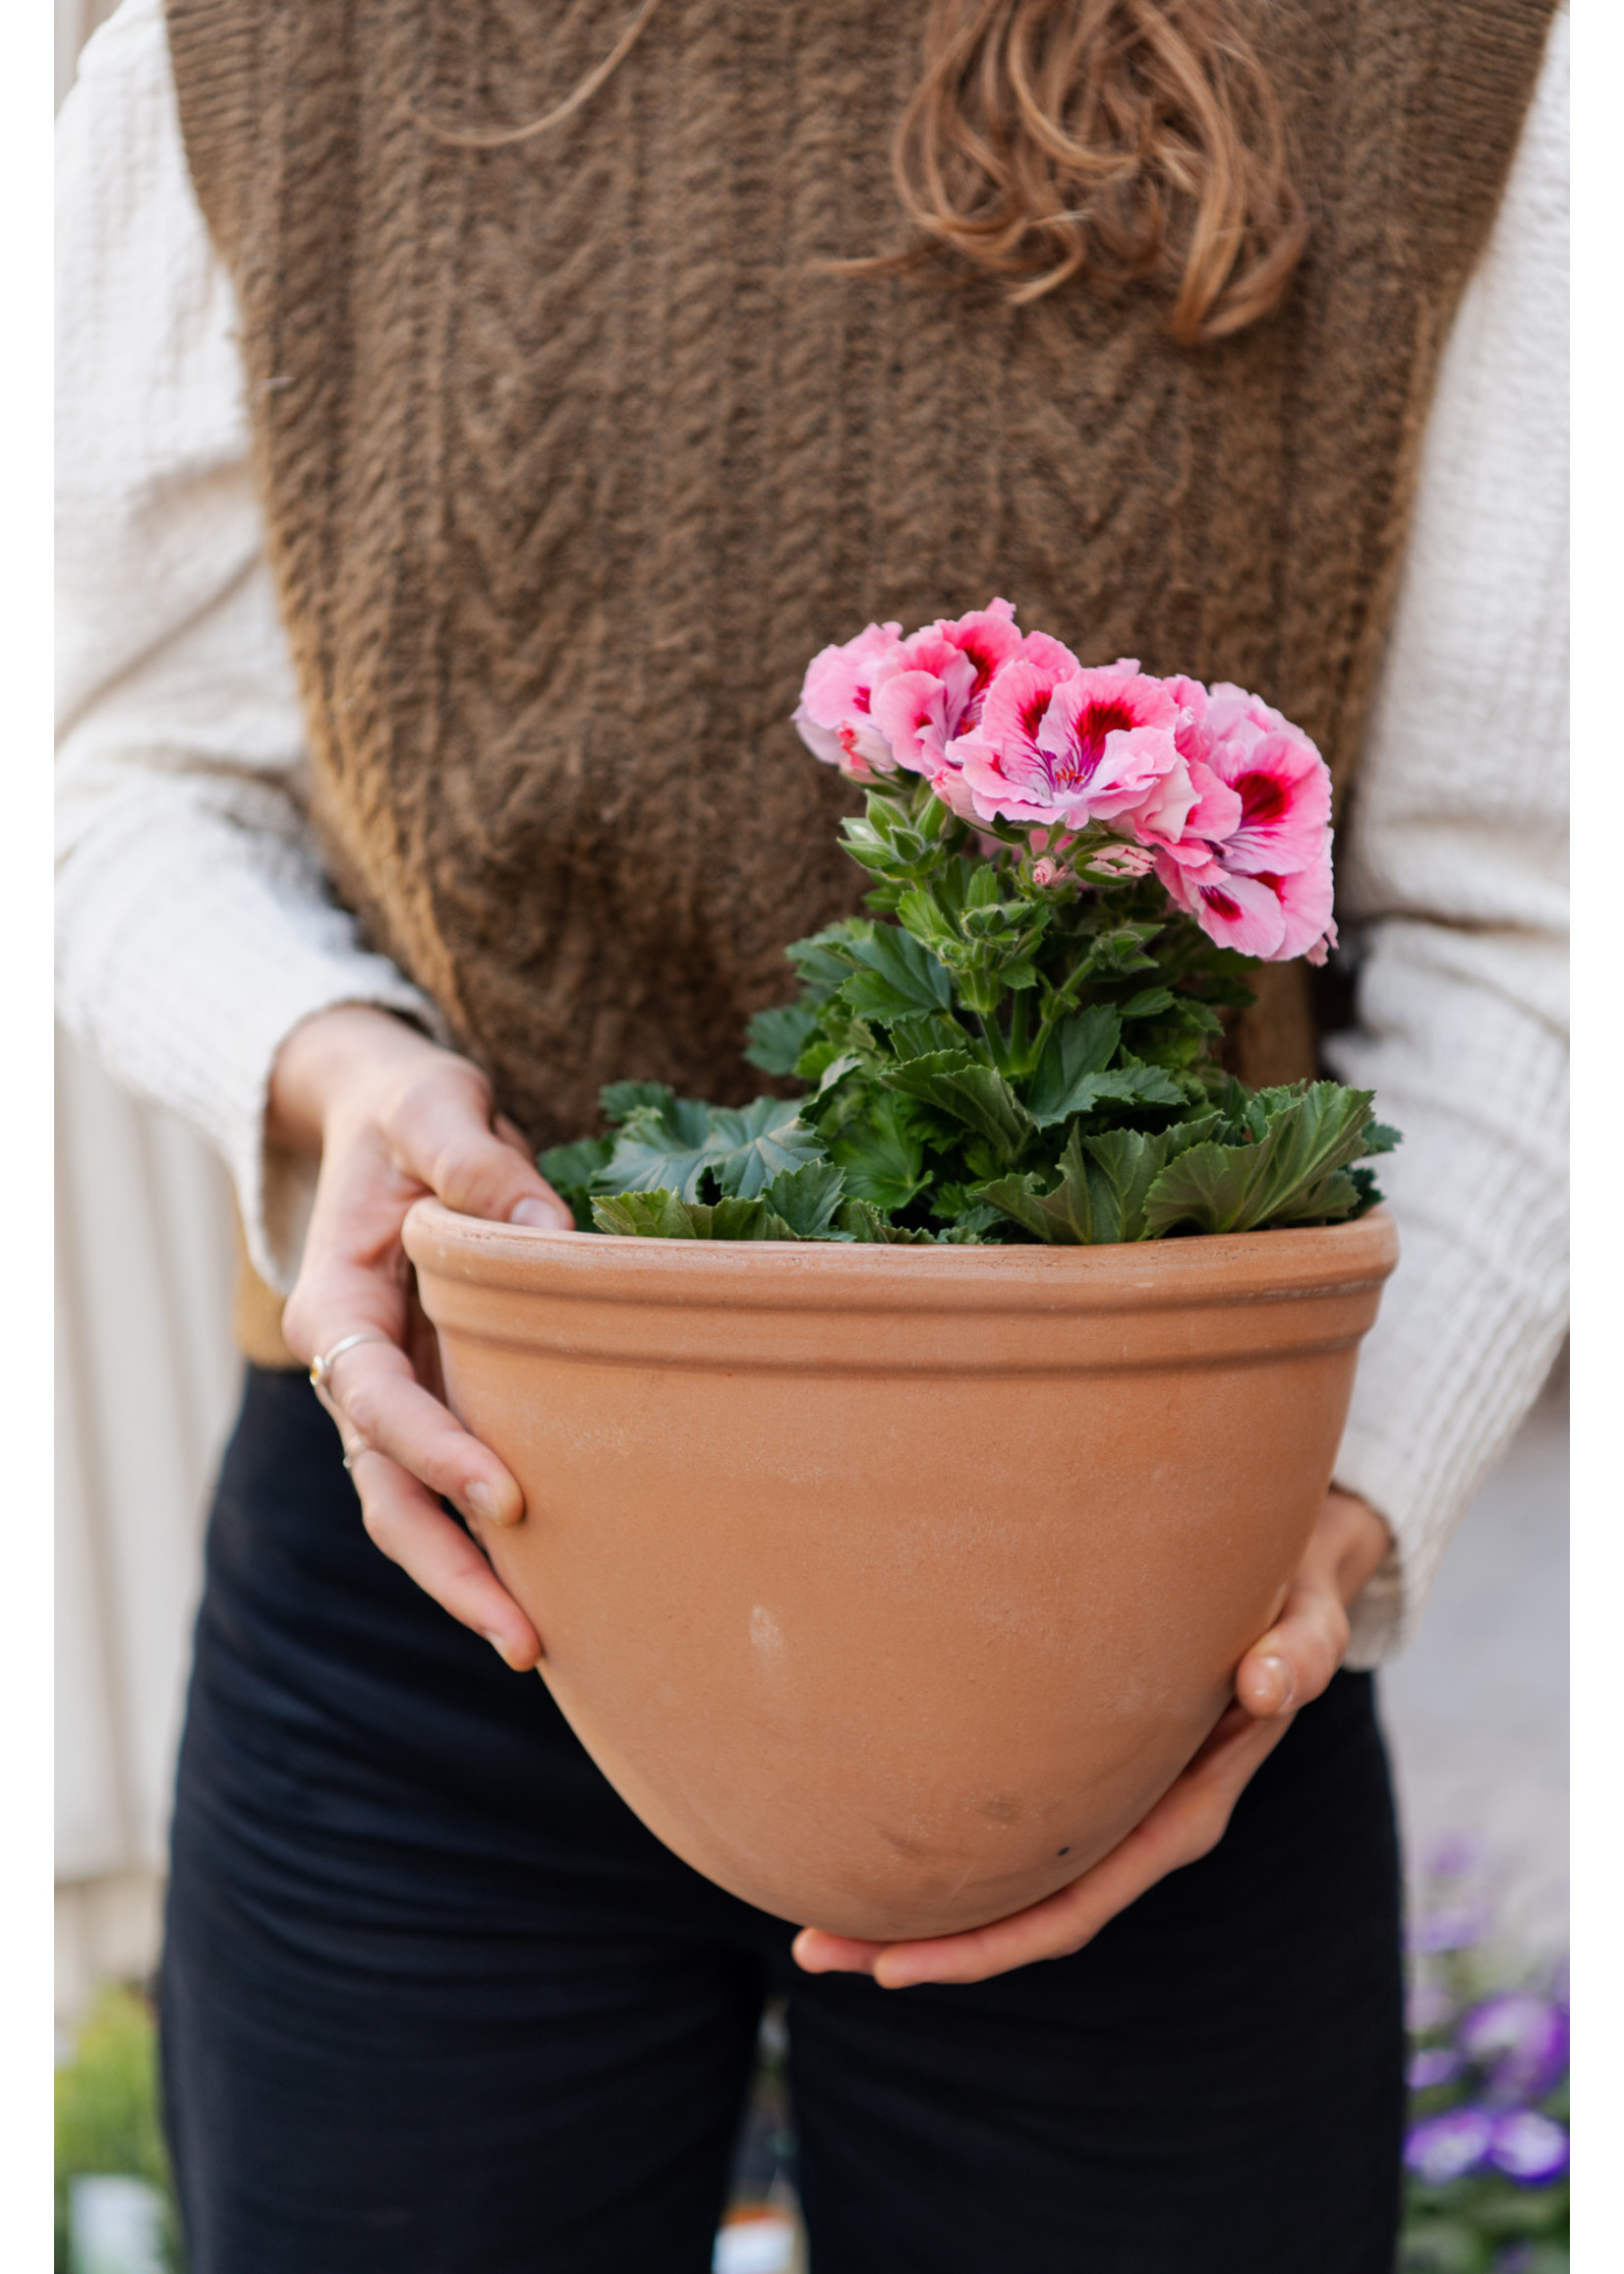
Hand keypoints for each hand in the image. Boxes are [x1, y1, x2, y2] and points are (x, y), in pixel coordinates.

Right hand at [272, 1005, 573, 1668]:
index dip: (436, 1452)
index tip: (508, 1497)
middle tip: (523, 1636)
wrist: (388, 1120)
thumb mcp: (434, 1106)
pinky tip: (554, 1589)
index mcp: (336, 1305)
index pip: (376, 1401)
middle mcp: (355, 1366)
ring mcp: (396, 1393)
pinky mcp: (440, 1397)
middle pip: (385, 1492)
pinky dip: (490, 1540)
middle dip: (446, 1569)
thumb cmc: (409, 1110)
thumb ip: (476, 1162)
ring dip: (468, 1578)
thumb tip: (550, 1234)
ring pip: (413, 1509)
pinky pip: (453, 1483)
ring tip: (540, 1645)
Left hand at [792, 1488, 1391, 1988]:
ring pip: (1007, 1880)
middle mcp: (1138, 1823)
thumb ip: (1296, 1649)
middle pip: (1023, 1914)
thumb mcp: (1305, 1614)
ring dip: (916, 1907)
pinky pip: (1011, 1829)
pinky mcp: (1087, 1766)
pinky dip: (944, 1846)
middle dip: (923, 1945)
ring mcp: (1110, 1802)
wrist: (1290, 1571)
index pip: (1076, 1905)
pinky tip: (873, 1836)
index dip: (986, 1943)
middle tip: (812, 1950)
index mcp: (1185, 1812)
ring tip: (811, 1921)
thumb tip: (1266, 1682)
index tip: (898, 1969)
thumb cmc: (1289, 1590)